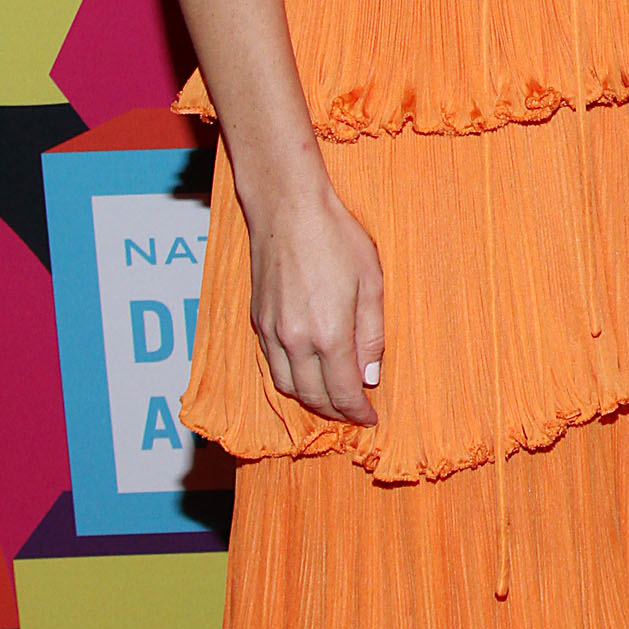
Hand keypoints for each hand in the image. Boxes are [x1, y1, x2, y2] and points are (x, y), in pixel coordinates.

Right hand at [247, 175, 384, 422]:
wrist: (287, 208)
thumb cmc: (336, 238)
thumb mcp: (371, 284)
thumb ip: (371, 335)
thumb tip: (370, 375)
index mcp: (328, 333)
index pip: (343, 392)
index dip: (358, 412)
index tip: (370, 419)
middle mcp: (294, 340)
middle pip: (312, 396)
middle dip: (335, 411)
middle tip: (354, 413)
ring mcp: (270, 331)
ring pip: (287, 386)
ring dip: (310, 400)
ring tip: (332, 399)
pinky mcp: (256, 320)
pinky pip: (272, 365)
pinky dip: (290, 379)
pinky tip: (307, 373)